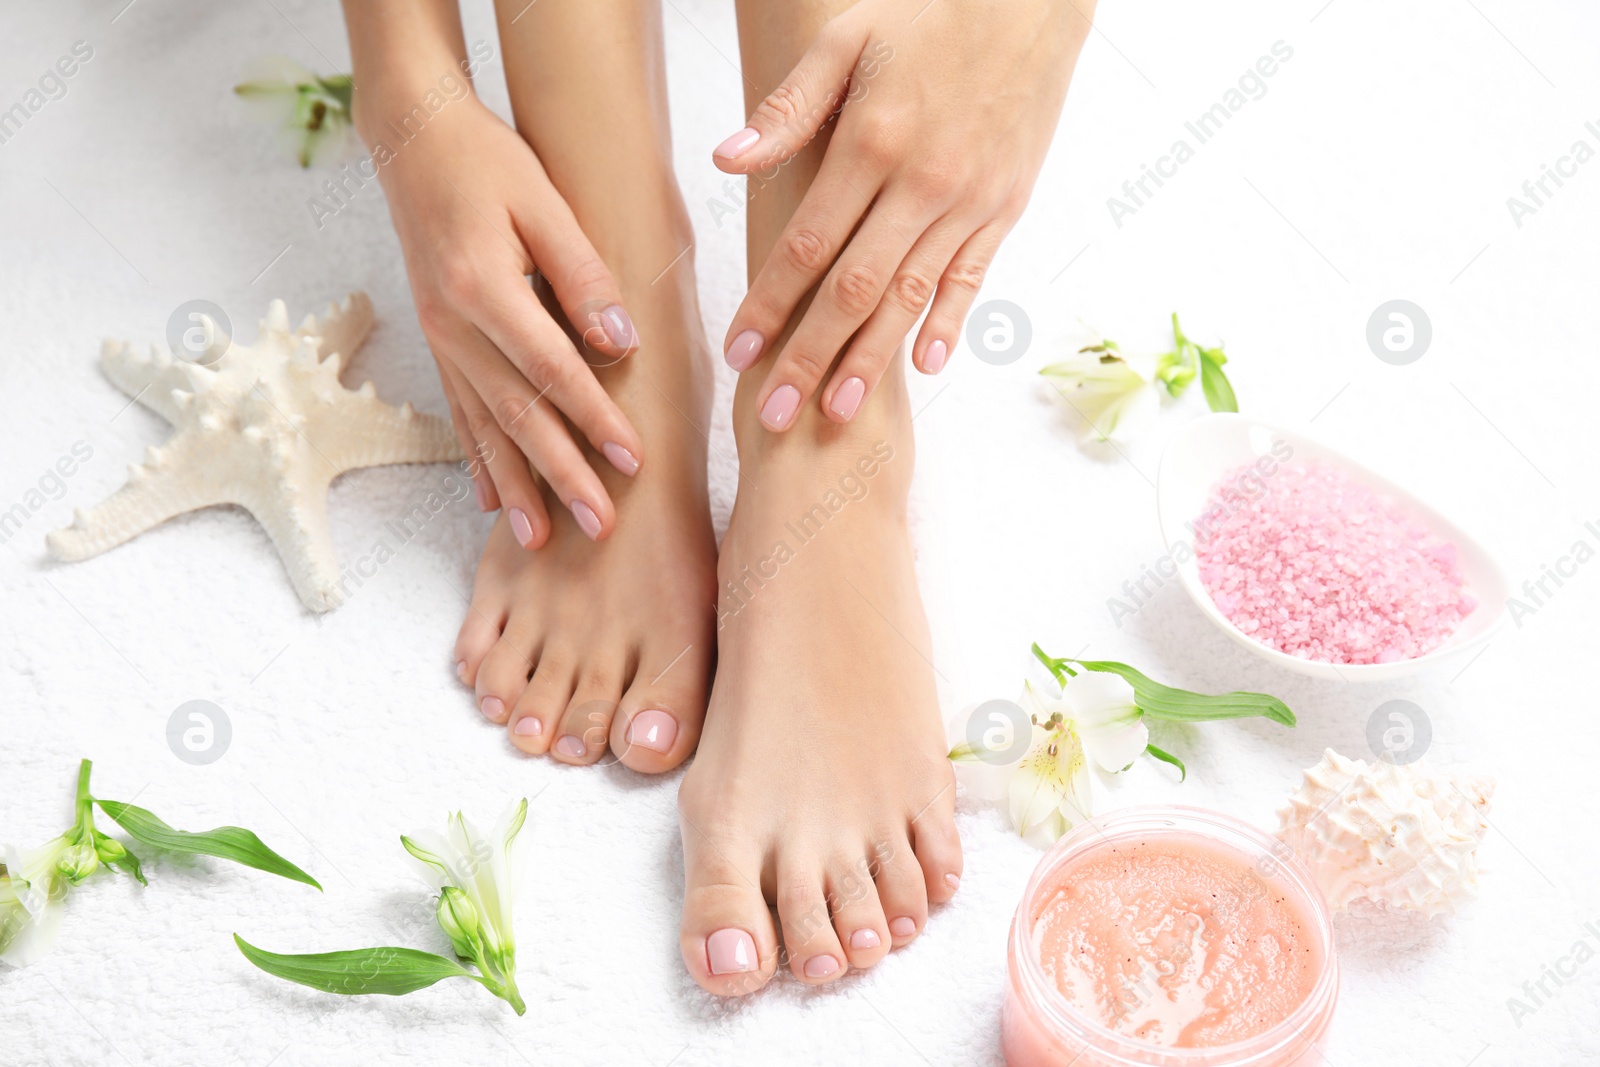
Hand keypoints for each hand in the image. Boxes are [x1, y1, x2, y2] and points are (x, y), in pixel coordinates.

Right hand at [368, 91, 640, 544]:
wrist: (414, 140)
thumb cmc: (489, 162)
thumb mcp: (545, 202)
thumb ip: (583, 276)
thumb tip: (620, 346)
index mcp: (483, 289)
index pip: (551, 370)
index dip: (594, 418)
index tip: (634, 460)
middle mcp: (453, 326)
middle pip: (517, 414)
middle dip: (562, 475)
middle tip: (600, 526)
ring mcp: (440, 339)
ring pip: (484, 427)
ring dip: (516, 485)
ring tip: (541, 540)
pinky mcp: (438, 343)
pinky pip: (460, 414)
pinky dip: (479, 460)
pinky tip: (492, 500)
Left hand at [712, 0, 1093, 428]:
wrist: (1032, 3)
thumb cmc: (926, 14)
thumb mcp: (846, 38)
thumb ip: (788, 109)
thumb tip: (728, 162)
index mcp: (873, 143)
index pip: (807, 245)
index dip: (769, 305)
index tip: (738, 354)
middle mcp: (923, 184)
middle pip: (855, 291)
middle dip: (810, 358)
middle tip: (775, 416)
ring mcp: (969, 202)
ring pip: (911, 297)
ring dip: (872, 359)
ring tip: (837, 412)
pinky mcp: (1004, 207)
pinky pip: (972, 277)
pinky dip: (948, 322)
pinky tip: (923, 366)